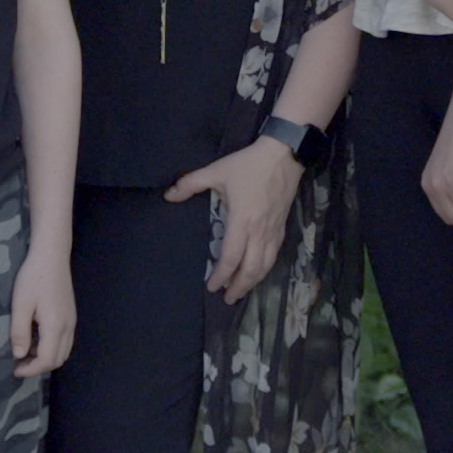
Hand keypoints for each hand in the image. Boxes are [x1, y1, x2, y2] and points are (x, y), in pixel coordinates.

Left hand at [11, 253, 76, 376]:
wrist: (52, 256)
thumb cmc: (33, 278)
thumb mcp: (21, 305)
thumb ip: (19, 332)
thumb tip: (19, 355)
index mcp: (55, 326)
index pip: (47, 360)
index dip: (31, 370)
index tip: (15, 369)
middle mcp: (68, 327)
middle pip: (58, 360)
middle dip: (39, 367)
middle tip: (19, 364)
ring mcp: (72, 321)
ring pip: (63, 351)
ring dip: (46, 358)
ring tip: (26, 353)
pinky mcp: (71, 316)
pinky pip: (65, 341)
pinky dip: (51, 348)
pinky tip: (36, 339)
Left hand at [168, 140, 306, 300]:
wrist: (284, 154)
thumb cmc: (248, 165)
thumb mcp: (216, 171)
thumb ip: (190, 184)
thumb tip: (168, 196)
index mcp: (242, 221)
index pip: (230, 258)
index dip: (221, 275)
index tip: (211, 287)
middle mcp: (259, 232)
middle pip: (251, 269)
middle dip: (239, 287)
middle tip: (227, 298)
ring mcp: (273, 231)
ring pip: (265, 265)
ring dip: (253, 282)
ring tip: (242, 291)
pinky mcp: (282, 227)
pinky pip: (274, 255)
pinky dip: (265, 268)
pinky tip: (259, 271)